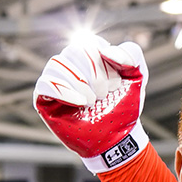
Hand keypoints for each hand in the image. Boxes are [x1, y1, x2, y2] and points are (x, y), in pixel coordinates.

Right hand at [34, 35, 149, 170]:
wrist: (117, 137)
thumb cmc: (124, 106)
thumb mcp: (138, 77)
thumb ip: (131, 55)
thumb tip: (105, 50)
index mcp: (90, 55)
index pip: (92, 44)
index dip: (107, 63)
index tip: (118, 84)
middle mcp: (70, 64)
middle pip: (75, 51)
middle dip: (95, 74)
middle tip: (106, 95)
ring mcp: (55, 80)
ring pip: (58, 63)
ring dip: (81, 83)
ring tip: (93, 102)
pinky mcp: (44, 98)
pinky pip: (45, 84)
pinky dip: (64, 91)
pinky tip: (80, 102)